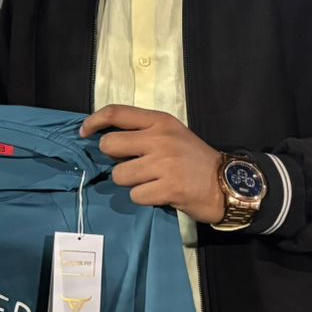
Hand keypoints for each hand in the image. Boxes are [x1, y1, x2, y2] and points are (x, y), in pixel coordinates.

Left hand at [79, 104, 223, 223]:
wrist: (228, 184)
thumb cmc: (194, 160)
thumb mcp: (172, 134)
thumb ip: (143, 132)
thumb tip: (105, 139)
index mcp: (160, 121)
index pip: (116, 112)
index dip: (93, 121)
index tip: (84, 133)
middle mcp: (160, 138)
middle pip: (109, 146)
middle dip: (113, 159)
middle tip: (131, 165)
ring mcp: (164, 163)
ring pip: (120, 175)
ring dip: (131, 183)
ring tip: (150, 181)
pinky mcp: (168, 188)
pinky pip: (136, 196)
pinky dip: (144, 198)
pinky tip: (160, 194)